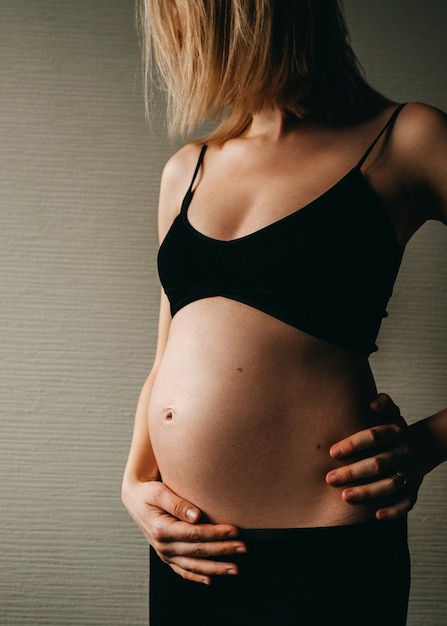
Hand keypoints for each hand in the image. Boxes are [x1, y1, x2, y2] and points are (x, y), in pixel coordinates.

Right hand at [122, 479, 245, 584]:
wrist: (134, 501)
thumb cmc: (148, 493)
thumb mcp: (159, 492)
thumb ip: (177, 503)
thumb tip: (197, 516)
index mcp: (161, 529)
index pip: (194, 534)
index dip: (215, 533)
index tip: (234, 530)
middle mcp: (162, 546)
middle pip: (197, 551)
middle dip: (223, 550)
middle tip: (244, 548)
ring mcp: (164, 554)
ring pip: (193, 565)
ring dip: (216, 568)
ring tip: (235, 568)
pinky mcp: (167, 557)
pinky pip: (183, 571)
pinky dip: (197, 576)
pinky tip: (211, 579)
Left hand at [325, 393, 424, 519]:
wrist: (420, 447)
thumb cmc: (391, 429)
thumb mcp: (390, 412)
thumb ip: (382, 402)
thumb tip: (371, 404)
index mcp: (396, 431)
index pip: (375, 436)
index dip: (353, 444)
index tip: (332, 453)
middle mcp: (404, 451)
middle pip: (379, 463)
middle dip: (353, 472)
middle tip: (330, 478)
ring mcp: (410, 471)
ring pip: (391, 484)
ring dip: (368, 492)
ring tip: (345, 497)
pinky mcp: (414, 488)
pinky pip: (407, 502)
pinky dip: (394, 510)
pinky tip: (375, 514)